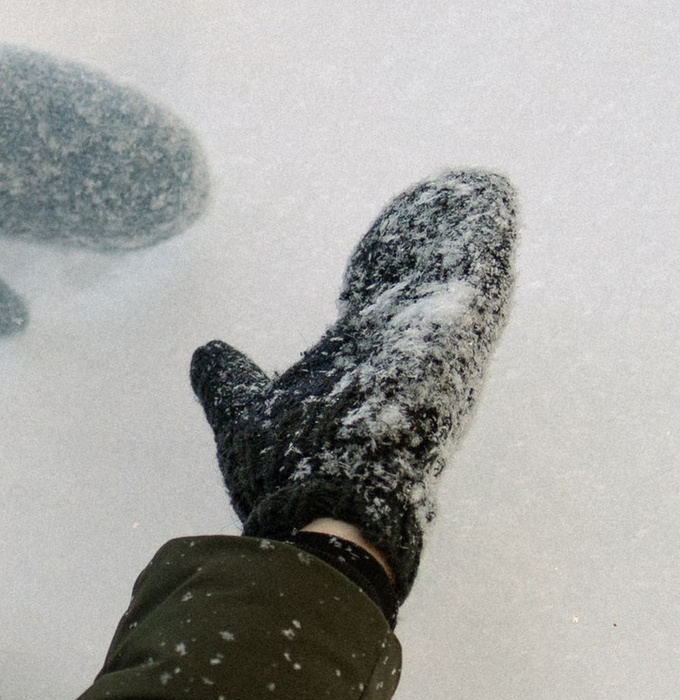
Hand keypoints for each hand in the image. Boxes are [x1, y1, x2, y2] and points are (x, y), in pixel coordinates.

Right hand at [0, 0, 209, 336]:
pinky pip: (31, 94)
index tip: (156, 229)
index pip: (50, 205)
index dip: (103, 218)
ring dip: (122, 146)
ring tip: (180, 165)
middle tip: (191, 197)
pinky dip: (83, 110)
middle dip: (129, 184)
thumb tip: (17, 324)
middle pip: (69, 166)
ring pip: (62, 130)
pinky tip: (130, 123)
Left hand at [190, 171, 518, 601]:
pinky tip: (492, 198)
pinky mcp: (451, 345)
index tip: (389, 231)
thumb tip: (209, 353)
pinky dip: (485, 241)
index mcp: (365, 374)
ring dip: (469, 229)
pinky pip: (476, 283)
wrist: (325, 518)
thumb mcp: (246, 414)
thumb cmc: (289, 480)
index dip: (384, 265)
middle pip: (423, 285)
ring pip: (459, 279)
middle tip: (447, 189)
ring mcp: (434, 355)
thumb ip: (229, 380)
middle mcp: (408, 364)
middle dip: (432, 237)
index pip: (379, 305)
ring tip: (477, 181)